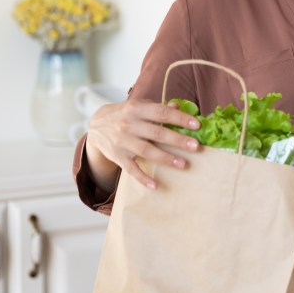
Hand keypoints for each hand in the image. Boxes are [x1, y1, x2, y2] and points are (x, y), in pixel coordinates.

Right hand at [84, 98, 202, 191]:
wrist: (97, 126)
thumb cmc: (125, 114)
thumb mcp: (139, 106)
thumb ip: (158, 107)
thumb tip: (178, 106)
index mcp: (136, 109)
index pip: (162, 113)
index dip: (180, 118)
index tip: (196, 125)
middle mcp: (129, 125)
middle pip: (156, 133)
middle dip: (177, 140)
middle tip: (195, 146)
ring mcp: (123, 142)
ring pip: (146, 151)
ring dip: (165, 158)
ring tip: (183, 164)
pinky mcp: (118, 156)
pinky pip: (131, 169)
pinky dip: (142, 178)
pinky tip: (155, 186)